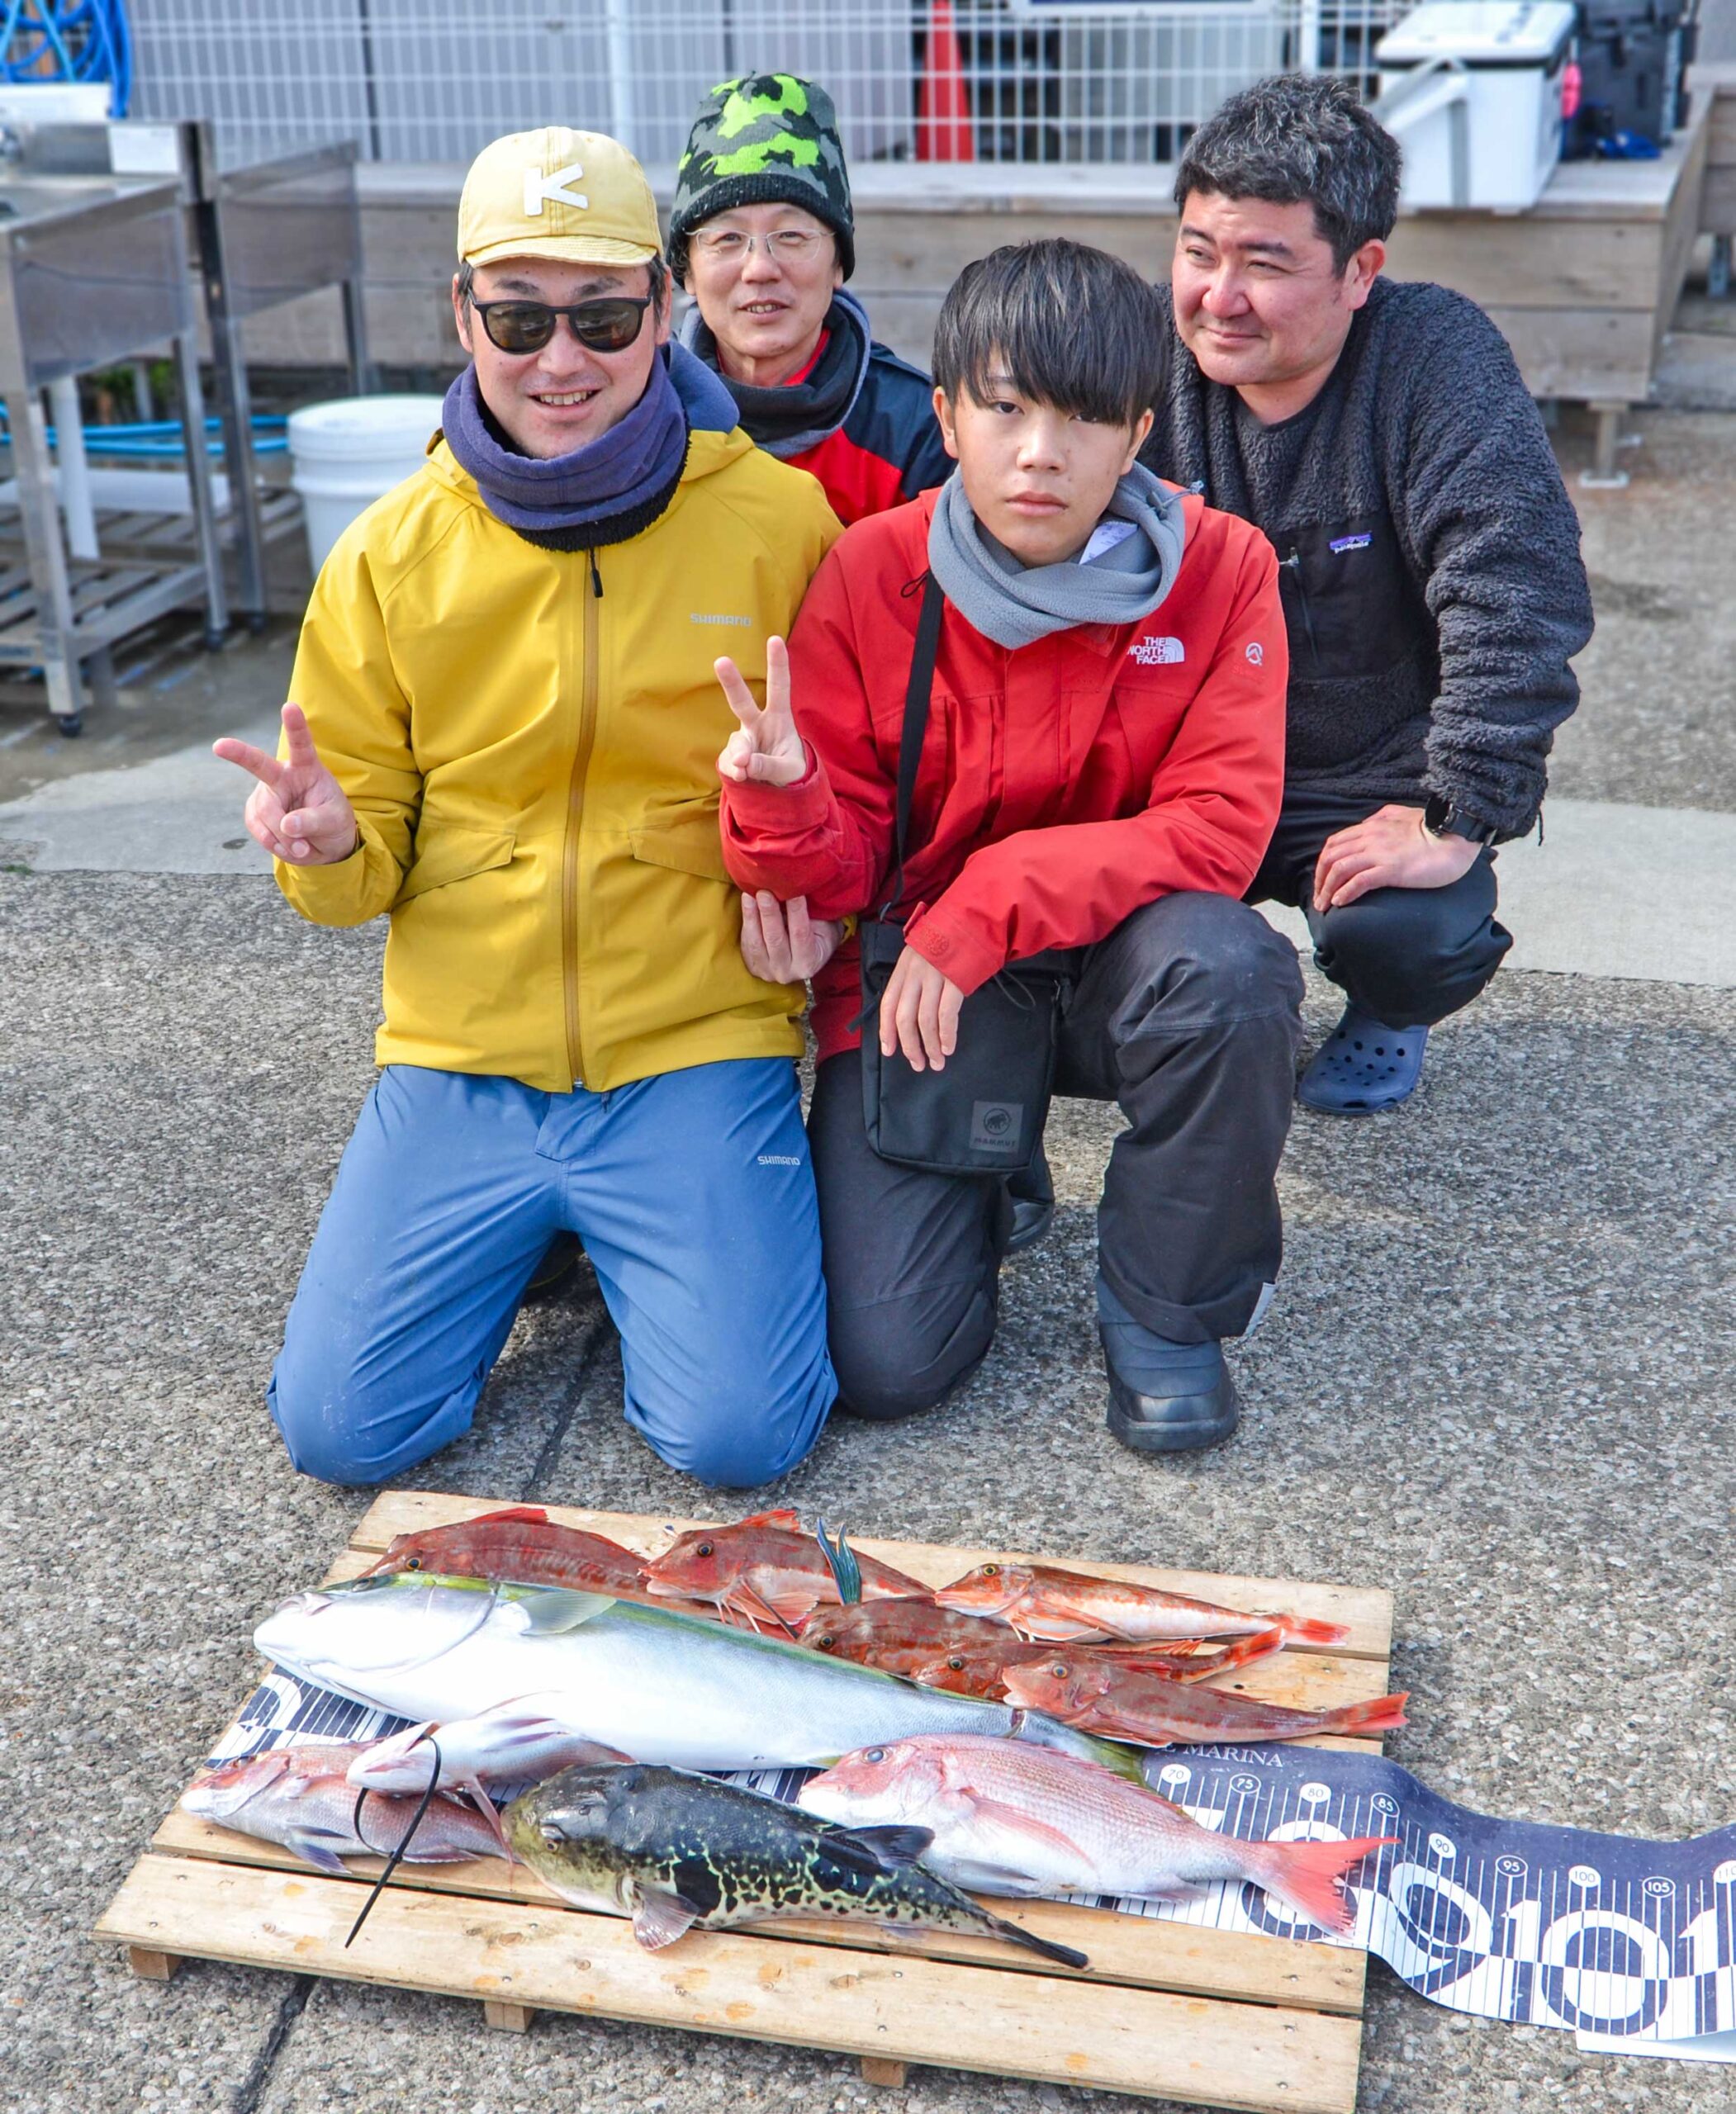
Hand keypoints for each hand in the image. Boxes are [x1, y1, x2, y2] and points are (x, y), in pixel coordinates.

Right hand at [212, 703, 357, 865]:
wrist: (324, 843)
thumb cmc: (333, 823)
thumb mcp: (334, 822)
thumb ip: (314, 821)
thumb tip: (286, 824)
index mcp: (306, 767)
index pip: (301, 744)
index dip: (295, 726)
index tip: (290, 707)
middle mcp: (281, 775)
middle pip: (258, 764)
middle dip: (238, 753)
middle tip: (219, 745)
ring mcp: (265, 793)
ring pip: (265, 813)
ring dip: (284, 837)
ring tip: (303, 846)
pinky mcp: (255, 812)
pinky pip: (259, 830)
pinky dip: (275, 843)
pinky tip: (289, 846)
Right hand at [715, 635, 807, 787]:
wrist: (779, 787)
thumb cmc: (790, 769)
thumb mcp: (789, 770)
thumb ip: (768, 765)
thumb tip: (743, 762)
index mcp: (779, 717)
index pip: (779, 687)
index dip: (777, 664)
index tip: (775, 639)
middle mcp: (757, 722)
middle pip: (742, 700)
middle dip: (731, 682)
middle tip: (721, 661)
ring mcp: (742, 739)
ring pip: (737, 742)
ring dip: (741, 755)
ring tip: (746, 769)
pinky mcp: (731, 756)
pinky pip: (729, 762)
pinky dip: (734, 770)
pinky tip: (741, 777)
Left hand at [740, 892, 843, 982]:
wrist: (808, 954)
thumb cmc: (820, 933)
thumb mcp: (824, 925)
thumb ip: (812, 914)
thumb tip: (796, 888)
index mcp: (809, 963)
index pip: (801, 934)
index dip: (796, 911)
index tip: (793, 890)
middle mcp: (787, 972)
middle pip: (775, 939)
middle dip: (768, 913)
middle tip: (764, 891)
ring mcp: (767, 971)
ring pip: (756, 942)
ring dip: (751, 915)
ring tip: (750, 893)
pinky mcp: (753, 965)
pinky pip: (747, 942)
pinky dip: (746, 920)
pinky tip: (746, 900)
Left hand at [880, 944, 964, 1071]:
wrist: (973, 919)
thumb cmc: (949, 942)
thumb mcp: (923, 956)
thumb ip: (914, 980)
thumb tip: (911, 1014)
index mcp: (903, 968)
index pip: (887, 1004)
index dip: (886, 1031)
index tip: (889, 1051)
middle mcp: (914, 973)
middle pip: (904, 1017)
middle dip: (909, 1046)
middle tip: (917, 1064)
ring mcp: (935, 976)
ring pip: (925, 1020)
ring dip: (931, 1046)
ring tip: (936, 1062)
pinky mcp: (955, 980)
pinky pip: (947, 1015)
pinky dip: (947, 1035)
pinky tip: (948, 1047)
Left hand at [1313, 803, 1481, 911]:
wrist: (1457, 836)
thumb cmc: (1435, 829)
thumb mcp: (1404, 815)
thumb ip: (1383, 817)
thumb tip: (1369, 823)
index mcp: (1373, 825)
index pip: (1335, 843)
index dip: (1323, 863)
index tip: (1323, 879)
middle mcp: (1371, 837)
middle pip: (1331, 857)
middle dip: (1320, 879)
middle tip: (1320, 898)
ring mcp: (1380, 853)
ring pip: (1340, 869)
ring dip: (1327, 889)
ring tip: (1325, 906)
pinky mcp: (1391, 869)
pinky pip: (1359, 881)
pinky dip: (1345, 893)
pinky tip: (1340, 903)